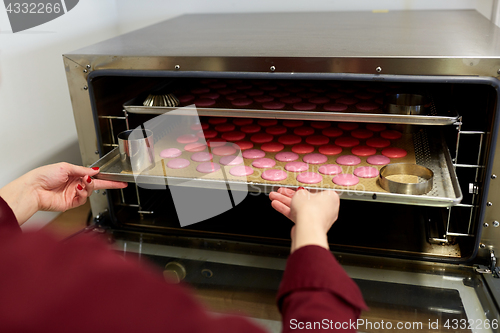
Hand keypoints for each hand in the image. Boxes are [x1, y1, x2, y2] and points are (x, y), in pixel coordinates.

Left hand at [0, 162, 127, 224]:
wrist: (33, 190)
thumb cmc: (43, 176)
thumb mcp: (65, 167)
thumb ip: (82, 170)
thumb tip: (94, 171)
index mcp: (74, 174)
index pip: (94, 175)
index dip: (106, 177)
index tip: (118, 179)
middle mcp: (75, 184)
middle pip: (96, 184)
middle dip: (108, 183)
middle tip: (118, 183)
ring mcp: (73, 194)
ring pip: (90, 191)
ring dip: (89, 187)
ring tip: (83, 183)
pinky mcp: (71, 203)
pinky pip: (83, 199)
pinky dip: (82, 193)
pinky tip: (77, 189)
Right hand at [269, 187, 339, 252]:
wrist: (308, 228)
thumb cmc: (311, 210)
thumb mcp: (302, 193)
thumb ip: (300, 192)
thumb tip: (300, 194)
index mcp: (330, 198)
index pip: (315, 191)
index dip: (301, 189)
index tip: (293, 188)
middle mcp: (327, 209)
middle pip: (305, 200)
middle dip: (289, 196)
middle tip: (280, 192)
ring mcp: (318, 219)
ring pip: (299, 209)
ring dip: (285, 203)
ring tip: (273, 198)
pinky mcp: (309, 226)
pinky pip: (298, 216)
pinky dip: (287, 211)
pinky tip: (277, 205)